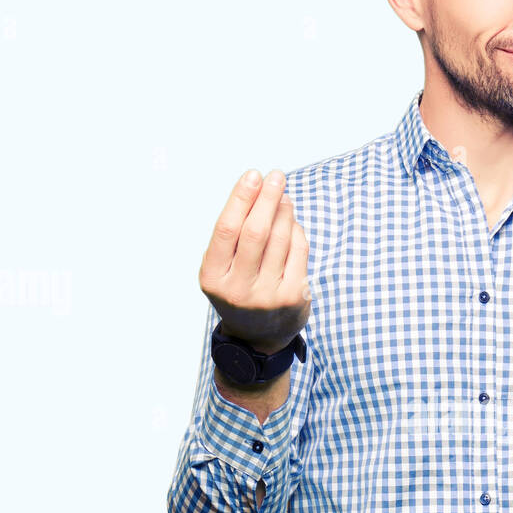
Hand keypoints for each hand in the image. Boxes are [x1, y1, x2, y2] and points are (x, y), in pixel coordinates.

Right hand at [199, 169, 310, 354]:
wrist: (257, 337)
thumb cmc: (238, 289)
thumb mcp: (221, 268)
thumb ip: (232, 236)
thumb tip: (259, 192)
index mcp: (213, 278)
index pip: (228, 229)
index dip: (241, 198)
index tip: (253, 175)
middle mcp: (238, 289)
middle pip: (256, 232)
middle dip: (267, 198)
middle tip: (276, 176)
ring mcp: (268, 296)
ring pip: (281, 239)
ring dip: (284, 211)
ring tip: (283, 196)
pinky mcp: (294, 298)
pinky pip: (299, 252)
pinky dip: (296, 231)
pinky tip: (291, 222)